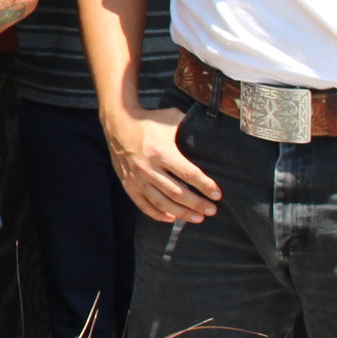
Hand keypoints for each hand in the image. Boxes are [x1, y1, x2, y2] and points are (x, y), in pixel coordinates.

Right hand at [103, 104, 219, 223]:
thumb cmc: (150, 121)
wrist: (119, 122)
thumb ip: (190, 128)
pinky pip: (144, 205)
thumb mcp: (171, 119)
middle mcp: (148, 167)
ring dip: (182, 213)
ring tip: (198, 218)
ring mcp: (137, 178)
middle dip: (197, 204)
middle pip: (177, 193)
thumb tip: (212, 134)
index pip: (188, 174)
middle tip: (212, 210)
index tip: (217, 195)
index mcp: (161, 152)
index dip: (205, 186)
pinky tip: (172, 218)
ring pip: (162, 203)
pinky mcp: (128, 184)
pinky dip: (158, 214)